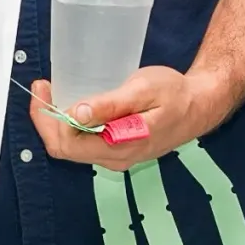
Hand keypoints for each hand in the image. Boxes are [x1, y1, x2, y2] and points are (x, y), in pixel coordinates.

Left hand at [27, 66, 229, 170]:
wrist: (201, 106)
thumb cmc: (174, 93)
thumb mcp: (142, 90)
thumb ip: (111, 104)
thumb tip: (76, 114)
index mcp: (119, 146)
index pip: (66, 144)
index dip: (46, 119)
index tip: (42, 88)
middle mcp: (115, 158)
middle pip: (65, 149)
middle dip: (46, 120)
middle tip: (43, 87)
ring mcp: (117, 157)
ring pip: (74, 148)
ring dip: (57, 122)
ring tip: (53, 92)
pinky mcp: (120, 150)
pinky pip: (86, 144)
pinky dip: (71, 125)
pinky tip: (73, 104)